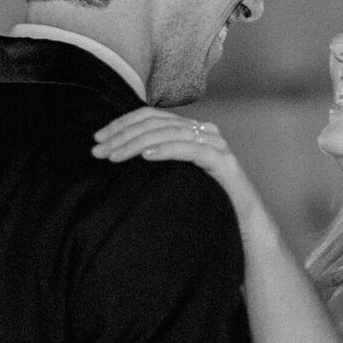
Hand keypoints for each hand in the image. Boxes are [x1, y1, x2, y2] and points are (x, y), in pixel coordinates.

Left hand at [92, 108, 268, 242]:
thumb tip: (119, 158)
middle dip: (123, 134)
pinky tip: (146, 156)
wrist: (244, 226)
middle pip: (156, 122)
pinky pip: (191, 149)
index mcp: (191, 131)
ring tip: (115, 156)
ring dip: (138, 143)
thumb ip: (157, 163)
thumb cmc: (208, 204)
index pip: (151, 116)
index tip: (98, 139)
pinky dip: (166, 150)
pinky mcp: (223, 162)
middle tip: (98, 150)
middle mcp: (204, 131)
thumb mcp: (175, 179)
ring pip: (170, 133)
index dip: (122, 124)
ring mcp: (216, 144)